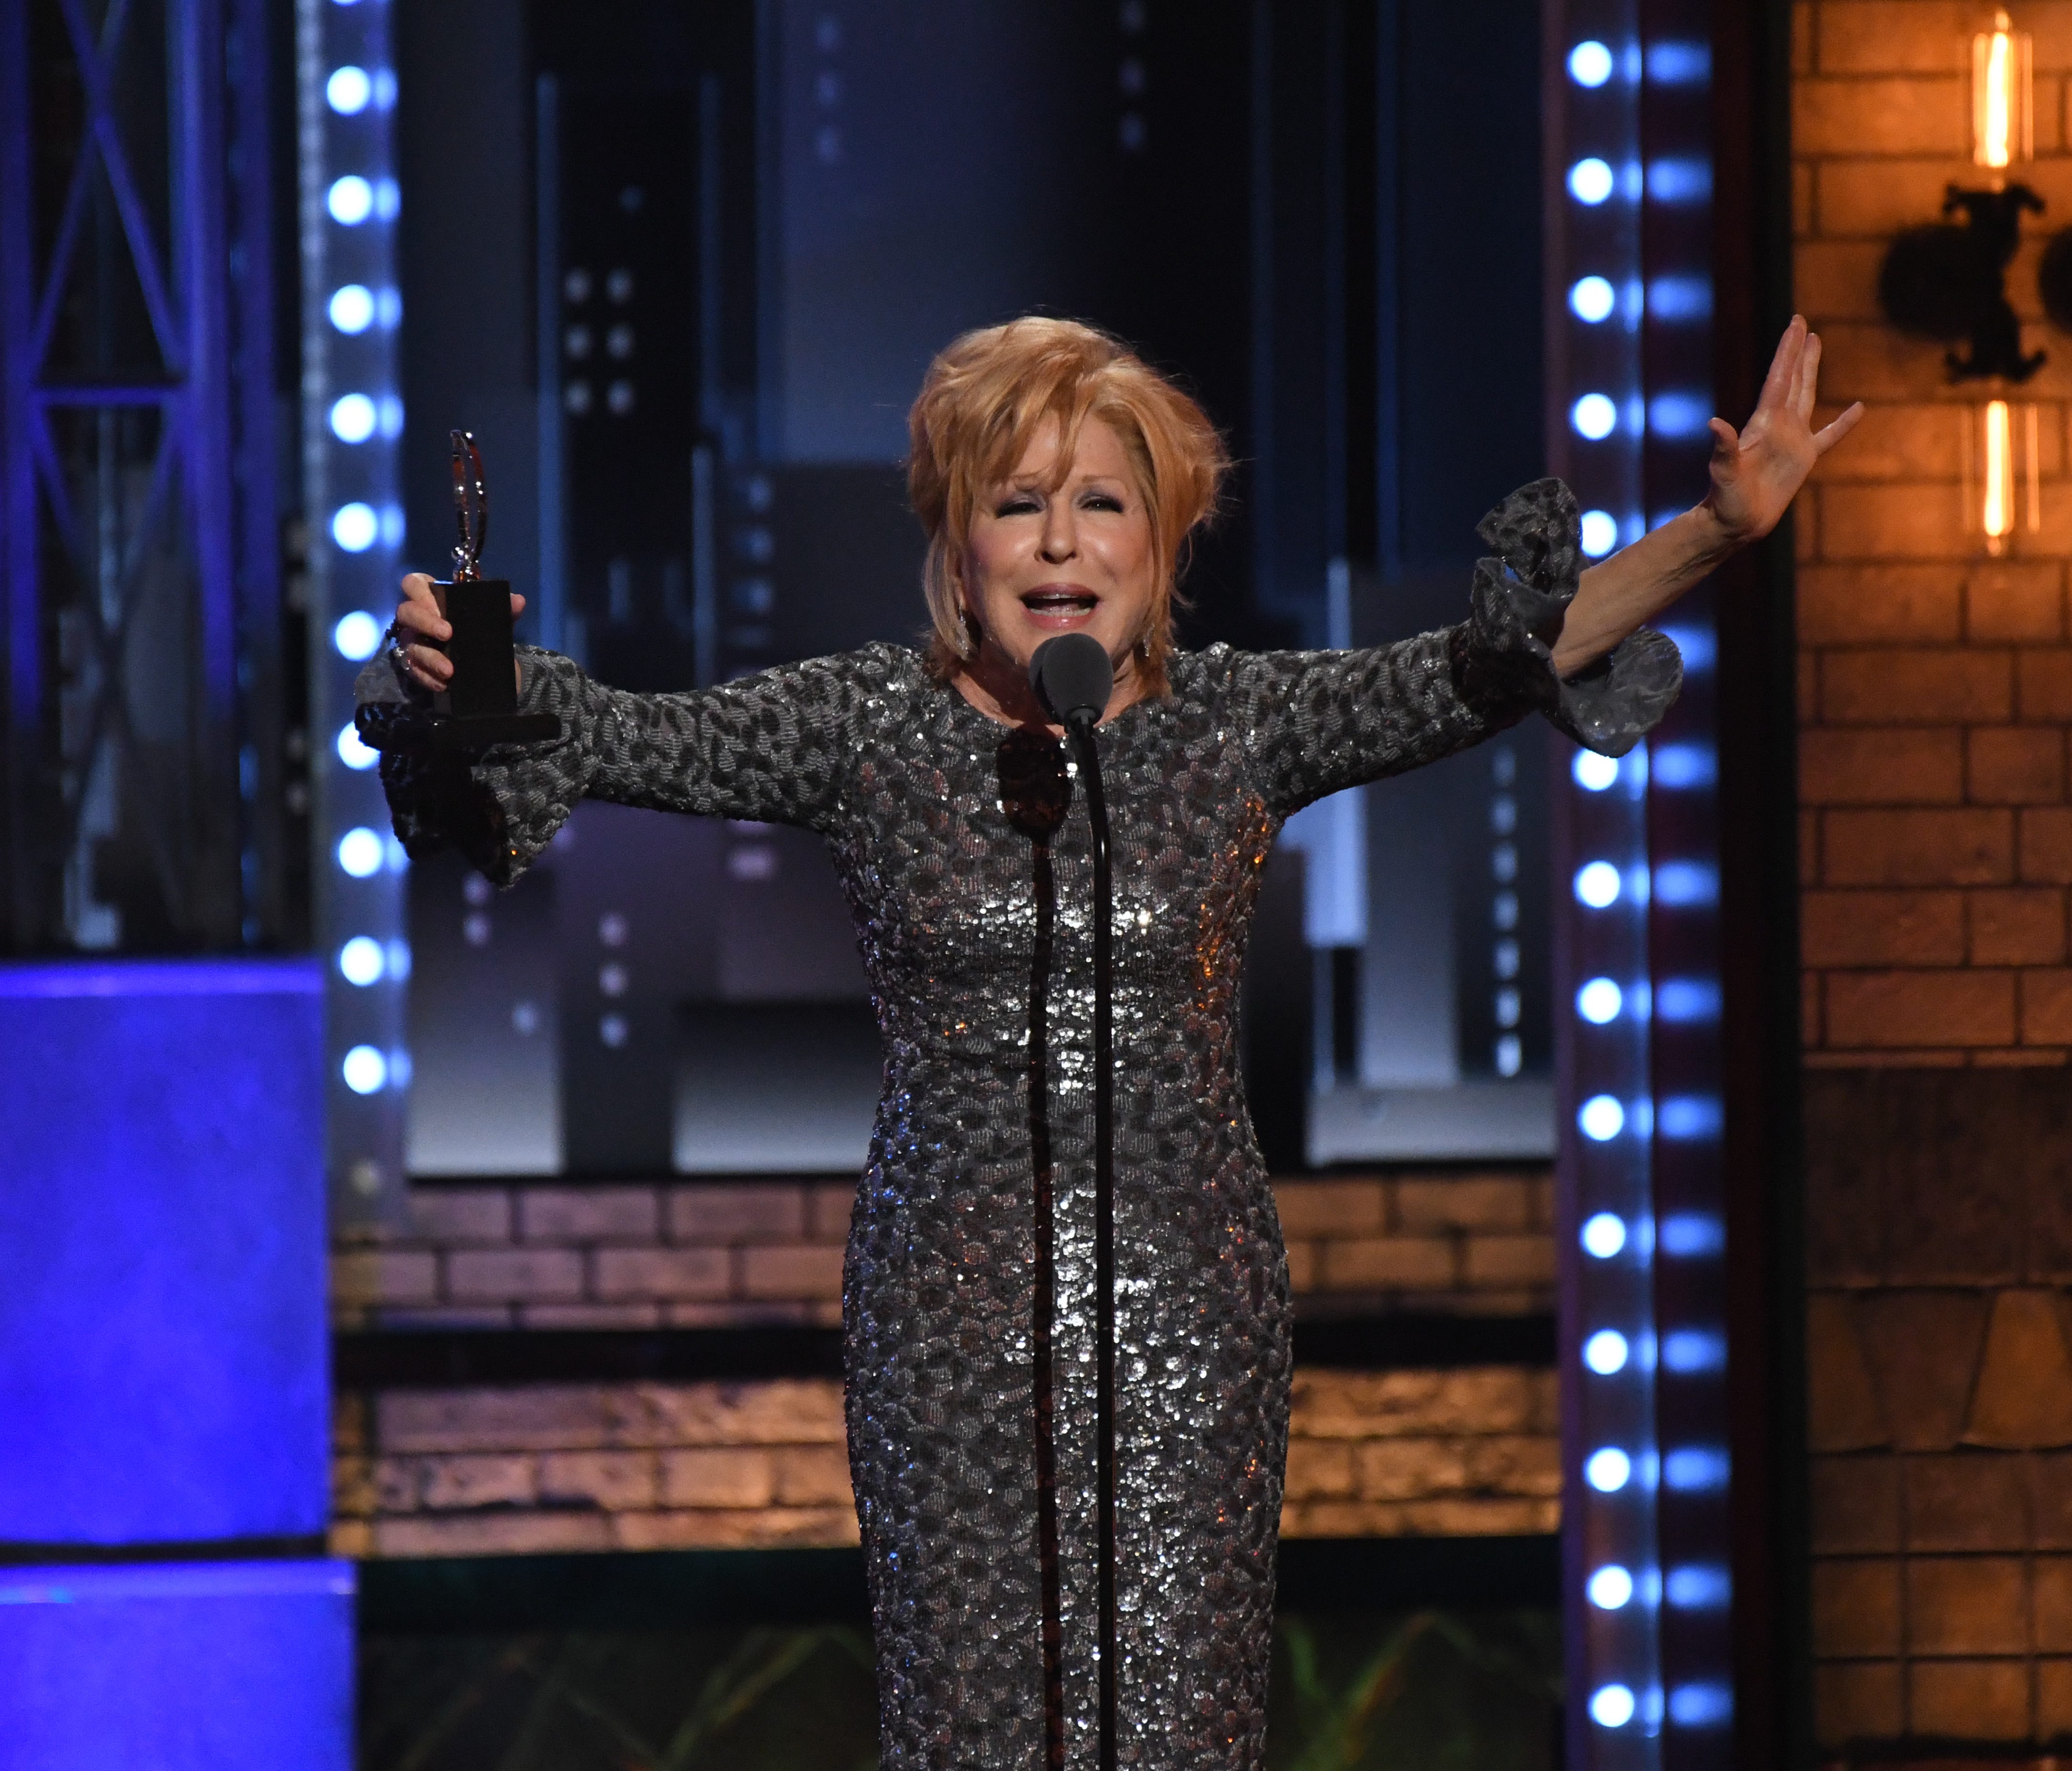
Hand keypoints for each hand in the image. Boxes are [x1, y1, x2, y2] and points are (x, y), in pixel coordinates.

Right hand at [392, 573, 526, 693]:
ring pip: (410, 645)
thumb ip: (505, 609)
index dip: (420, 592)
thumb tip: (518, 601)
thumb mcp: (495, 621)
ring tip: (449, 670)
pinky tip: (443, 683)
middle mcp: (417, 618)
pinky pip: (415, 671)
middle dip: (425, 621)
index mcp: (432, 598)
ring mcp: (413, 642)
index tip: (439, 605)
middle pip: (406, 612)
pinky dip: (429, 677)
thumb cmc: (482, 633)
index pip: (413, 583)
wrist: (488, 668)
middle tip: (447, 634)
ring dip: (430, 657)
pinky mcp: (415, 666)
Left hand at [1702, 315, 1862, 545]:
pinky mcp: (1804, 459)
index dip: (1787, 351)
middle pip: (1791, 379)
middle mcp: (1778, 425)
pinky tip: (1859, 409)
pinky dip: (1844, 424)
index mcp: (1763, 424)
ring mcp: (1792, 440)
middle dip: (1797, 352)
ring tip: (1816, 344)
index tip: (1796, 324)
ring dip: (1810, 371)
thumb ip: (1723, 448)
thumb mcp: (1724, 472)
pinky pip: (1829, 436)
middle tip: (1802, 324)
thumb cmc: (1726, 500)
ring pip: (1806, 396)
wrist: (1734, 523)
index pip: (1778, 379)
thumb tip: (1714, 423)